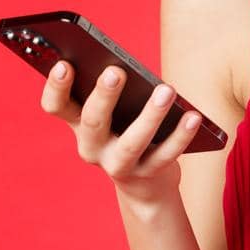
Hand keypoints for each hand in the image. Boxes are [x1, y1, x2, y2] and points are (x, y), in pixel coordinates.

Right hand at [39, 59, 204, 206]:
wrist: (144, 184)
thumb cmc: (126, 129)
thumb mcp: (113, 112)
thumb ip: (112, 90)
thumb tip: (125, 65)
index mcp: (78, 123)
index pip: (56, 106)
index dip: (56, 88)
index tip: (64, 64)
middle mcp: (92, 146)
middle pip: (93, 122)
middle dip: (103, 96)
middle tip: (116, 71)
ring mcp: (118, 164)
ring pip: (131, 143)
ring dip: (150, 115)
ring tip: (167, 89)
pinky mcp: (146, 174)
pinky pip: (164, 155)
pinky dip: (180, 136)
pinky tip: (193, 116)